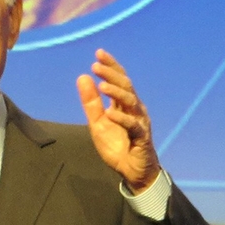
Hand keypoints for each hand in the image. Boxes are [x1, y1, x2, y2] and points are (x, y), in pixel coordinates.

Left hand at [77, 49, 160, 193]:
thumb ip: (91, 102)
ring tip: (102, 85)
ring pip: (131, 102)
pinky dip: (122, 119)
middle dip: (112, 74)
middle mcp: (134, 109)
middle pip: (126, 86)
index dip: (111, 66)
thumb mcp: (98, 123)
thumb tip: (82, 77)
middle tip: (96, 65)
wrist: (132, 170)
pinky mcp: (142, 138)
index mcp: (124, 104)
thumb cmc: (117, 145)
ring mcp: (140, 122)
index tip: (99, 53)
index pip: (119, 79)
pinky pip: (133, 126)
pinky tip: (110, 113)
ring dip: (117, 92)